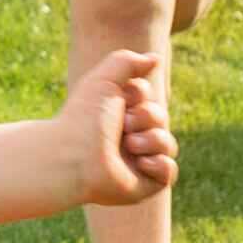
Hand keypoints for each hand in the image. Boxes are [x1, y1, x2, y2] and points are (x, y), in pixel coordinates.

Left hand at [65, 47, 177, 208]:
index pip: (150, 97)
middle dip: (146, 117)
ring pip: (168, 143)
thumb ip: (128, 62)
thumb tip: (155, 58)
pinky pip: (169, 170)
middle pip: (162, 117)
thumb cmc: (83, 118)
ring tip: (129, 145)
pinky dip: (158, 164)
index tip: (120, 100)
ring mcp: (138, 161)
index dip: (139, 95)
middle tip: (123, 125)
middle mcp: (129, 137)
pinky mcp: (145, 184)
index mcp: (118, 114)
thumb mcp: (104, 79)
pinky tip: (139, 164)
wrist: (73, 157)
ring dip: (151, 140)